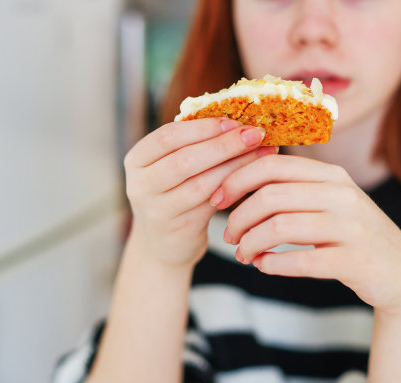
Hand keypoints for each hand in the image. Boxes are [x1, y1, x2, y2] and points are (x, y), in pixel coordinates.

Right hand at [123, 118, 277, 268]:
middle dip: (224, 145)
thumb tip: (239, 119)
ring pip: (201, 183)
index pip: (168, 136)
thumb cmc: (174, 193)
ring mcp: (158, 209)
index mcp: (137, 159)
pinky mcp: (179, 228)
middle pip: (185, 159)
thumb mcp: (171, 166)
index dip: (204, 127)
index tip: (235, 121)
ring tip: (263, 154)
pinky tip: (253, 178)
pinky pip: (211, 204)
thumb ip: (194, 144)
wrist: (162, 245)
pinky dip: (235, 188)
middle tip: (256, 134)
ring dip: (236, 166)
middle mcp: (141, 184)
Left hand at [210, 154, 400, 313]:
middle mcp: (342, 195)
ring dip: (250, 243)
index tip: (218, 200)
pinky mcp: (355, 260)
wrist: (400, 274)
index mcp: (331, 175)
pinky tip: (263, 266)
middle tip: (228, 236)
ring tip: (243, 255)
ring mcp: (351, 227)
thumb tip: (236, 180)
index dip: (236, 180)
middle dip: (238, 217)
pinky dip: (273, 264)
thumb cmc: (351, 235)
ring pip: (279, 227)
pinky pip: (300, 260)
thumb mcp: (329, 201)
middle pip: (270, 196)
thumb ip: (294, 187)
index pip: (271, 166)